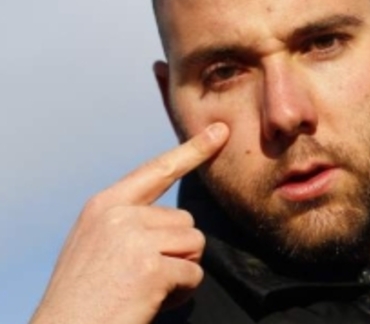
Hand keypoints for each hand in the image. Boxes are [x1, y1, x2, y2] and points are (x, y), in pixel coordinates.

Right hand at [30, 122, 228, 323]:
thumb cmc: (83, 299)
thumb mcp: (95, 245)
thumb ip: (129, 224)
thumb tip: (173, 222)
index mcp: (104, 206)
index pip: (157, 170)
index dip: (193, 151)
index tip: (220, 131)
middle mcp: (119, 215)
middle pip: (186, 222)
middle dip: (176, 253)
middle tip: (141, 278)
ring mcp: (134, 239)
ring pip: (194, 246)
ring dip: (180, 273)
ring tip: (144, 291)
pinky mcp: (151, 267)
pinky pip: (193, 274)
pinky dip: (180, 294)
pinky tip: (148, 303)